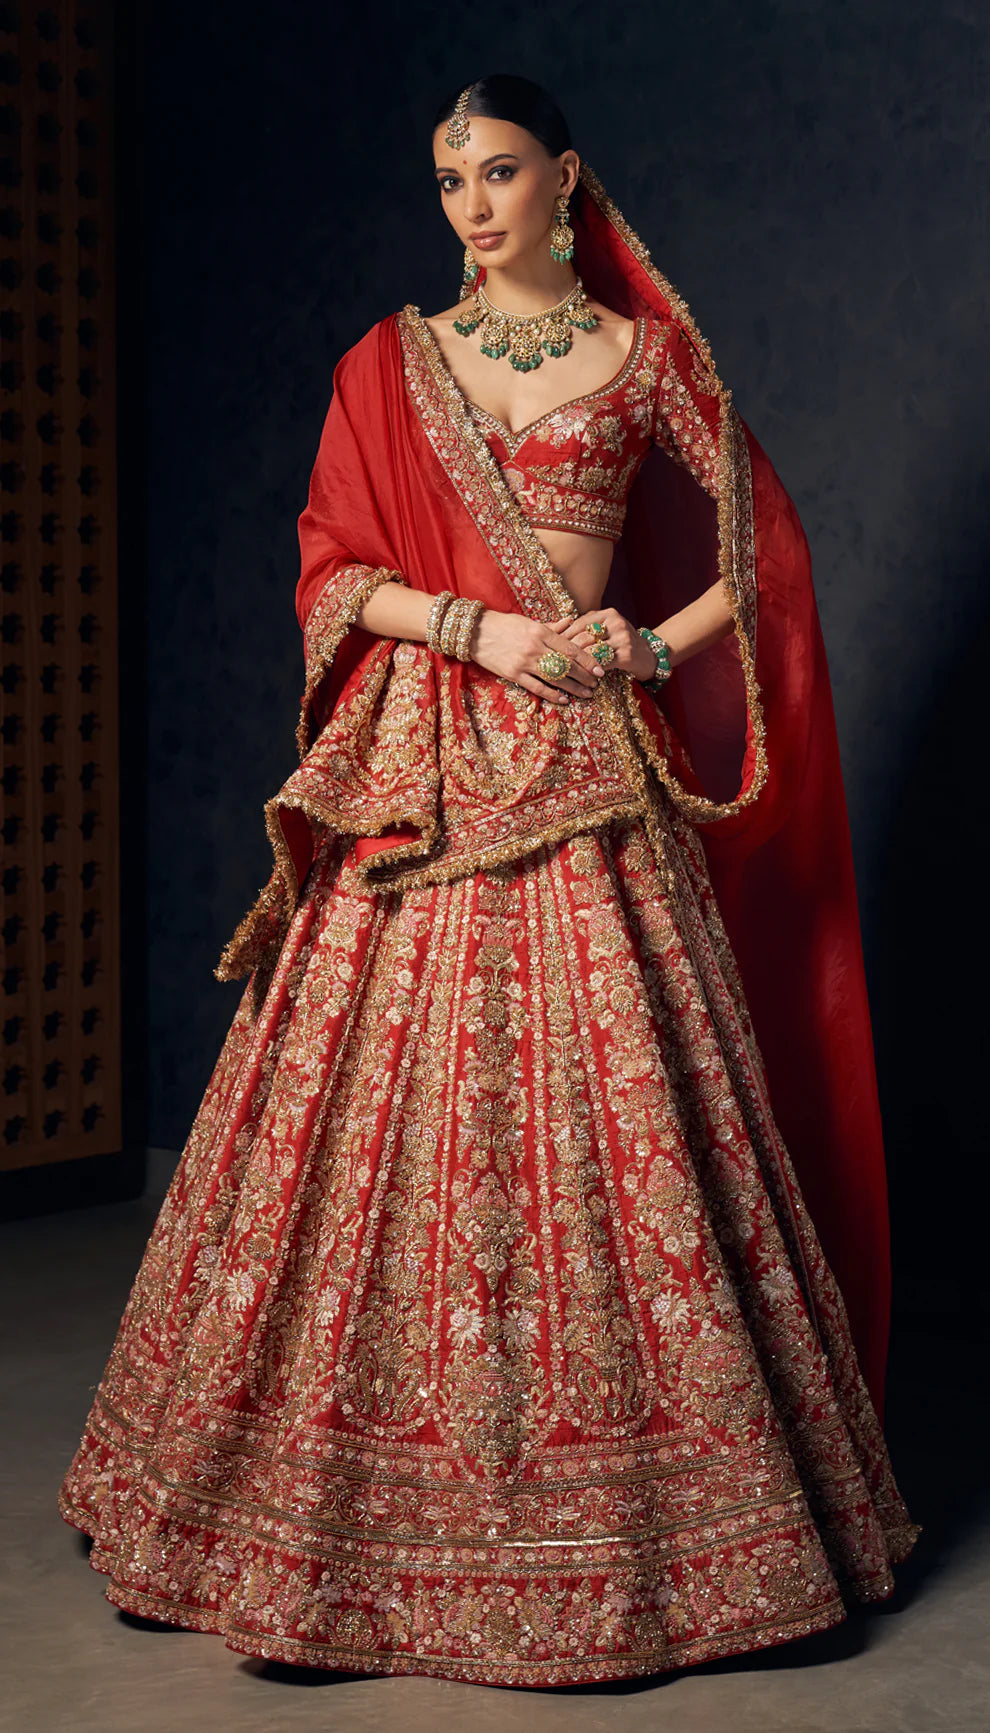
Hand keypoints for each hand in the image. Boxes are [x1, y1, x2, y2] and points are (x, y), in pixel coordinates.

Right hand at [469, 609, 607, 704]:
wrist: (474, 632)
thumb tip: (571, 621)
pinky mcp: (513, 674)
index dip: (588, 660)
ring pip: (555, 678)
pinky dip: (552, 694)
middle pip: (566, 665)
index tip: (600, 668)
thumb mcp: (528, 621)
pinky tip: (564, 699)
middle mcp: (534, 647)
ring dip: (573, 687)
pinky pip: (537, 687)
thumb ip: (551, 626)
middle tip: (597, 683)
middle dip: (584, 675)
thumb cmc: (503, 625)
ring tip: (586, 694)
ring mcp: (524, 662)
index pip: (570, 648)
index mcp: (540, 632)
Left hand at [549, 607, 657, 681]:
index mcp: (607, 614)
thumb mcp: (607, 630)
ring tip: (563, 671)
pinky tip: (581, 677)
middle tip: (551, 662)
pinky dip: (590, 670)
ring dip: (576, 663)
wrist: (649, 655)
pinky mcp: (626, 654)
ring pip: (590, 651)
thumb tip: (555, 632)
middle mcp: (615, 622)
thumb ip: (587, 629)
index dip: (562, 636)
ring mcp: (622, 637)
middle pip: (583, 637)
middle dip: (566, 652)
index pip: (578, 624)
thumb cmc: (621, 643)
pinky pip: (602, 663)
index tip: (549, 648)